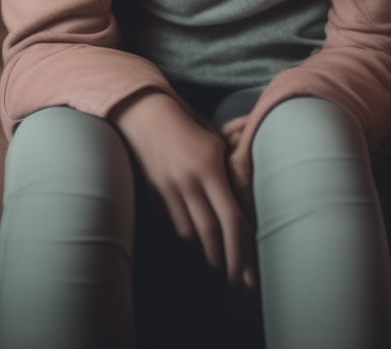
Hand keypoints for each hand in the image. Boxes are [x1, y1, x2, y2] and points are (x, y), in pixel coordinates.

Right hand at [110, 91, 255, 287]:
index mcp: (210, 167)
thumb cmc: (189, 126)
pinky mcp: (152, 191)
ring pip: (189, 230)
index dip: (239, 247)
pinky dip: (182, 225)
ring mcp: (168, 187)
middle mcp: (190, 180)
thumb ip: (229, 173)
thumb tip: (243, 209)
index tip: (244, 268)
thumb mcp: (214, 144)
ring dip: (202, 242)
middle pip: (210, 231)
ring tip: (212, 247)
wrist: (146, 113)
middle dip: (223, 258)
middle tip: (233, 275)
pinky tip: (189, 223)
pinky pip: (170, 220)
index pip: (230, 217)